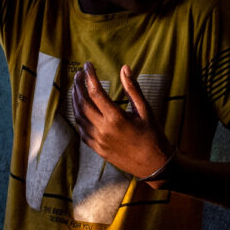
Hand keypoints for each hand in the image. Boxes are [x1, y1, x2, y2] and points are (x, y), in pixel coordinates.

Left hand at [74, 62, 172, 180]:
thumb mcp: (145, 109)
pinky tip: (80, 109)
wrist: (154, 164)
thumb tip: (124, 68)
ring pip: (79, 117)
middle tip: (79, 74)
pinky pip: (82, 131)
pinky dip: (78, 117)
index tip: (88, 65)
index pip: (95, 92)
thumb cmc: (153, 135)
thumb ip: (133, 88)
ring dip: (75, 100)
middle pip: (83, 103)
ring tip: (77, 88)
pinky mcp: (97, 149)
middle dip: (78, 86)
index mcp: (116, 118)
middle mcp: (103, 129)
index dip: (90, 76)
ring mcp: (98, 141)